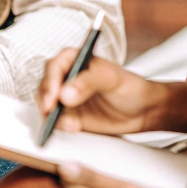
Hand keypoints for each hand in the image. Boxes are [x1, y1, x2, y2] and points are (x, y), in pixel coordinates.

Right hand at [39, 49, 171, 134]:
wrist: (141, 110)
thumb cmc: (128, 86)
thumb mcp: (110, 78)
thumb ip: (88, 82)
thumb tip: (66, 93)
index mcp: (74, 60)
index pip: (55, 66)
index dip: (51, 80)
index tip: (54, 95)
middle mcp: (66, 78)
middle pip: (45, 87)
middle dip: (46, 100)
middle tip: (51, 110)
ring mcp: (65, 99)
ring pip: (47, 106)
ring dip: (53, 116)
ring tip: (71, 124)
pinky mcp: (69, 117)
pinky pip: (57, 122)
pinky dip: (62, 126)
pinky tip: (74, 127)